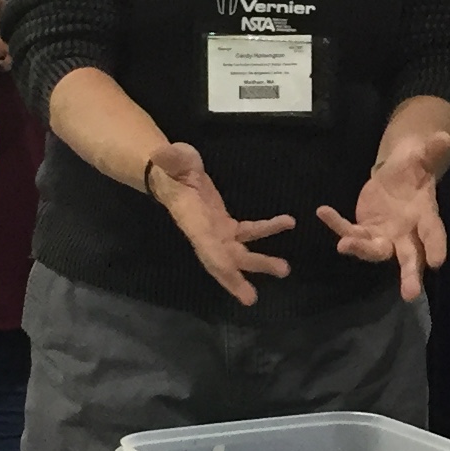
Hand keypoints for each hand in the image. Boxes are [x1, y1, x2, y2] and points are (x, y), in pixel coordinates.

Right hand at [142, 144, 294, 307]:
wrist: (173, 173)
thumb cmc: (171, 166)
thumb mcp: (172, 158)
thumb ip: (170, 157)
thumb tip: (161, 151)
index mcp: (191, 220)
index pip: (204, 244)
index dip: (216, 260)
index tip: (231, 275)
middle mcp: (204, 232)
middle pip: (221, 260)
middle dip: (235, 279)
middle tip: (251, 298)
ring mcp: (216, 231)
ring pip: (240, 252)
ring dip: (261, 262)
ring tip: (285, 269)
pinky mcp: (227, 225)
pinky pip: (250, 232)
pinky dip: (269, 229)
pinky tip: (288, 223)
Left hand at [314, 130, 449, 301]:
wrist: (396, 175)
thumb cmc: (413, 169)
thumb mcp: (420, 158)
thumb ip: (429, 152)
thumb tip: (443, 137)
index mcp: (425, 216)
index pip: (433, 233)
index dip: (436, 247)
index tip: (437, 263)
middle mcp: (407, 233)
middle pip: (410, 257)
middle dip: (409, 274)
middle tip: (410, 294)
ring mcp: (385, 236)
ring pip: (375, 250)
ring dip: (361, 249)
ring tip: (345, 246)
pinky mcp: (365, 231)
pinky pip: (350, 232)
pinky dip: (337, 225)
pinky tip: (323, 211)